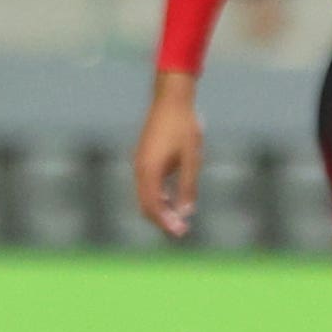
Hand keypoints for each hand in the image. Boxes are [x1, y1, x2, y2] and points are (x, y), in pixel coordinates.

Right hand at [133, 72, 204, 238]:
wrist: (171, 98)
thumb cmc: (184, 126)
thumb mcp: (191, 158)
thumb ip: (188, 187)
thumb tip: (187, 212)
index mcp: (150, 170)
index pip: (153, 207)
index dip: (165, 223)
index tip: (180, 233)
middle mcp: (140, 169)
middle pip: (145, 205)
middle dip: (161, 220)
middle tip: (180, 231)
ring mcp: (139, 162)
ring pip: (145, 195)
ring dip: (160, 209)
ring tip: (178, 218)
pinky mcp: (143, 157)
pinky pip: (147, 184)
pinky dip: (157, 196)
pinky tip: (172, 199)